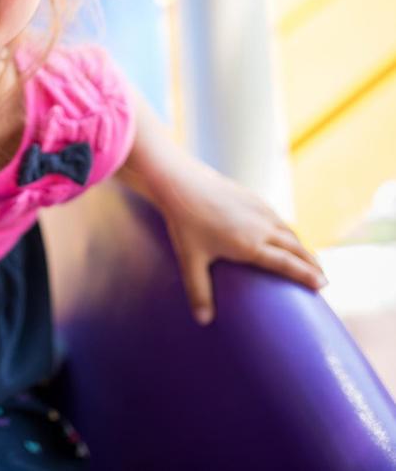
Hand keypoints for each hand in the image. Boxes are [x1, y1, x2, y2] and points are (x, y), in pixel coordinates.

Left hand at [160, 161, 326, 325]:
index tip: (324, 285)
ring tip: (311, 260)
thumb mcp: (190, 260)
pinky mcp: (252, 198)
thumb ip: (198, 291)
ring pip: (288, 231)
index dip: (306, 275)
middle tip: (324, 279)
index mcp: (250, 245)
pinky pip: (277, 218)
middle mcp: (261, 227)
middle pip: (295, 248)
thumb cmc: (184, 223)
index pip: (286, 264)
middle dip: (312, 264)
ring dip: (302, 246)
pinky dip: (288, 230)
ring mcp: (259, 210)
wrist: (180, 183)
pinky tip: (287, 235)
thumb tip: (203, 321)